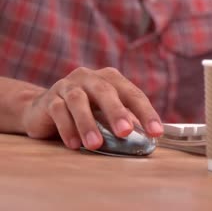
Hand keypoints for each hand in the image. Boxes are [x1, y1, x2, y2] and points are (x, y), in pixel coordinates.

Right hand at [20, 67, 162, 149]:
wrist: (44, 109)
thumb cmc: (87, 112)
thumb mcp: (108, 114)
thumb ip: (127, 121)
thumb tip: (150, 138)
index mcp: (111, 79)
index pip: (133, 94)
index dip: (146, 113)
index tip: (156, 132)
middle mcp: (90, 77)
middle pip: (105, 91)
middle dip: (116, 112)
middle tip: (125, 132)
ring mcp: (68, 85)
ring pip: (78, 101)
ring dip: (87, 123)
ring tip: (95, 145)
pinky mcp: (49, 99)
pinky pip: (58, 111)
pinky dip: (67, 128)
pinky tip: (74, 144)